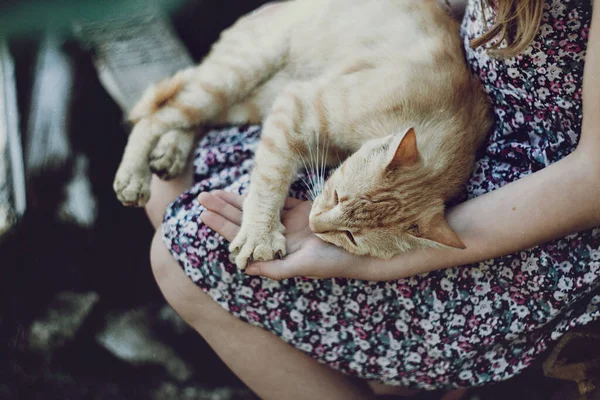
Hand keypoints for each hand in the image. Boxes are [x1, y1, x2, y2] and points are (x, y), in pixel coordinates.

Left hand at [198, 191, 373, 279]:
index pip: (243, 238)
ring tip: (216, 190)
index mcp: (275, 252)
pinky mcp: (303, 209)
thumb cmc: (333, 262)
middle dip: (223, 209)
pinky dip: (265, 193)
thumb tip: (246, 268)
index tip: (204, 214)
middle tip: (202, 197)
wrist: (360, 247)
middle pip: (245, 221)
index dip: (223, 226)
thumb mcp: (303, 267)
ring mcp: (290, 222)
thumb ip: (275, 268)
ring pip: (258, 209)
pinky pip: (279, 199)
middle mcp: (279, 237)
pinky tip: (249, 186)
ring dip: (238, 199)